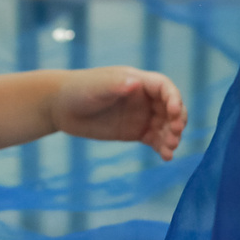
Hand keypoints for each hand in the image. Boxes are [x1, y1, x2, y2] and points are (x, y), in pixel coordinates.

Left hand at [50, 66, 185, 160]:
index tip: (173, 113)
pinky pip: (155, 140)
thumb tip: (135, 83)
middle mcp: (144, 98)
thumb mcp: (97, 86)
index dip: (174, 99)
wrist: (61, 107)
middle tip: (175, 135)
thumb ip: (116, 85)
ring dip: (172, 136)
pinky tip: (166, 157)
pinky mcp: (135, 132)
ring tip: (169, 149)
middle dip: (177, 120)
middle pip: (171, 108)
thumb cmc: (79, 90)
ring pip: (166, 126)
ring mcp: (141, 115)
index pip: (165, 88)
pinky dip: (163, 147)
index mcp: (138, 81)